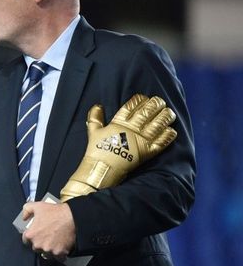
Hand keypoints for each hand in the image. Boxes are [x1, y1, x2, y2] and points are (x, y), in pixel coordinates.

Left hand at [21, 201, 74, 260]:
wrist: (72, 218)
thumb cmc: (55, 213)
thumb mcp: (37, 206)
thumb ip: (26, 210)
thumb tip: (24, 217)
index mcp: (31, 235)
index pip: (25, 240)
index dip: (30, 236)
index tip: (34, 235)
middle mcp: (38, 244)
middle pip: (35, 247)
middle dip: (39, 243)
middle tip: (45, 236)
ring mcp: (49, 250)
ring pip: (46, 253)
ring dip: (48, 249)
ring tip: (53, 241)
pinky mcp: (59, 253)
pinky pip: (57, 258)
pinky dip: (58, 254)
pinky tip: (60, 247)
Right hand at [60, 94, 176, 200]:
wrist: (102, 169)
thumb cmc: (97, 150)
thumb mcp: (93, 131)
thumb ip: (95, 117)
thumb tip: (98, 105)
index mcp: (118, 123)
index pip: (131, 107)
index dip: (139, 100)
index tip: (144, 97)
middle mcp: (131, 130)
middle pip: (146, 113)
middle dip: (155, 105)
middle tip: (160, 101)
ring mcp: (140, 141)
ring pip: (156, 126)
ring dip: (165, 118)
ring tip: (170, 112)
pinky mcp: (147, 153)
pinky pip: (160, 143)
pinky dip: (167, 136)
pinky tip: (172, 130)